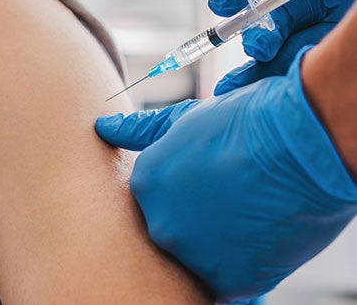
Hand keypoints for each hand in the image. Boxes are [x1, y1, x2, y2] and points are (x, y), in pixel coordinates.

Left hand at [95, 48, 356, 301]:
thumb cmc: (244, 124)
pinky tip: (258, 236)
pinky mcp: (227, 280)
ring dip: (220, 244)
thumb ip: (138, 130)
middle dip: (199, 219)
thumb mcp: (184, 120)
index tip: (213, 181)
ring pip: (199, 258)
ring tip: (248, 213)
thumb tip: (102, 126)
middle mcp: (158, 222)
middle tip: (232, 199)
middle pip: (174, 230)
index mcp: (144, 184)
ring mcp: (191, 254)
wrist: (299, 143)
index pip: (157, 199)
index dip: (189, 191)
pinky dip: (241, 265)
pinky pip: (227, 282)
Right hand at [209, 0, 356, 93]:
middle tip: (257, 47)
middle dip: (257, 31)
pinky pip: (295, 72)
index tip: (222, 0)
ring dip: (256, 66)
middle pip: (275, 13)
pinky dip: (267, 86)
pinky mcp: (331, 59)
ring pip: (281, 47)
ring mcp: (327, 32)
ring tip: (238, 88)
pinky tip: (245, 98)